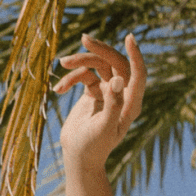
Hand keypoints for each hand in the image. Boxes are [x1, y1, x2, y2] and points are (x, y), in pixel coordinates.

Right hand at [55, 32, 144, 170]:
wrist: (78, 157)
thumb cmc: (94, 147)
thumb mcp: (104, 127)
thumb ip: (113, 104)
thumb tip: (117, 79)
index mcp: (130, 103)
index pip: (137, 74)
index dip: (135, 55)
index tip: (129, 38)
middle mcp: (121, 95)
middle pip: (115, 62)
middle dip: (99, 50)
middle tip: (84, 39)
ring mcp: (106, 92)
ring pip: (97, 65)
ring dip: (79, 61)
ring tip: (63, 63)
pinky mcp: (92, 92)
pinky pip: (82, 75)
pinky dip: (69, 79)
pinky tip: (58, 91)